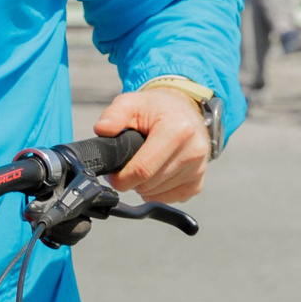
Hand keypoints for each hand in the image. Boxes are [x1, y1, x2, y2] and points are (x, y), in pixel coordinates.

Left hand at [90, 84, 210, 203]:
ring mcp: (198, 168)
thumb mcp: (132, 103)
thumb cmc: (156, 109)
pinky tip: (154, 175)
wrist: (184, 111)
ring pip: (158, 194)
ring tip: (141, 166)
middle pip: (149, 184)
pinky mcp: (198, 182)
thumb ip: (114, 115)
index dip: (122, 178)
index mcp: (177, 130)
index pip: (143, 169)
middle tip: (124, 168)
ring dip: (143, 187)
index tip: (112, 175)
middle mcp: (193, 150)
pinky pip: (170, 199)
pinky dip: (156, 193)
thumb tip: (102, 130)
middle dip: (130, 181)